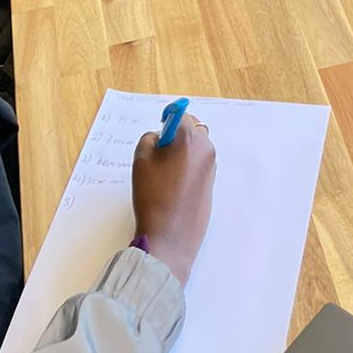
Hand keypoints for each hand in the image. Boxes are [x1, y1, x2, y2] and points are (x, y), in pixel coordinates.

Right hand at [132, 115, 215, 287]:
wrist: (169, 238)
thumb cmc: (153, 196)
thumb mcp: (141, 160)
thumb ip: (150, 139)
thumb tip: (161, 138)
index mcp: (190, 139)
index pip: (181, 115)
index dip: (168, 119)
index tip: (160, 128)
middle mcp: (206, 149)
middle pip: (194, 129)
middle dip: (178, 135)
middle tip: (159, 154)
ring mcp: (212, 168)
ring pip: (198, 148)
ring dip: (184, 152)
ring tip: (164, 174)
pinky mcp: (212, 185)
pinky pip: (200, 166)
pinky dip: (189, 168)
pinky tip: (173, 187)